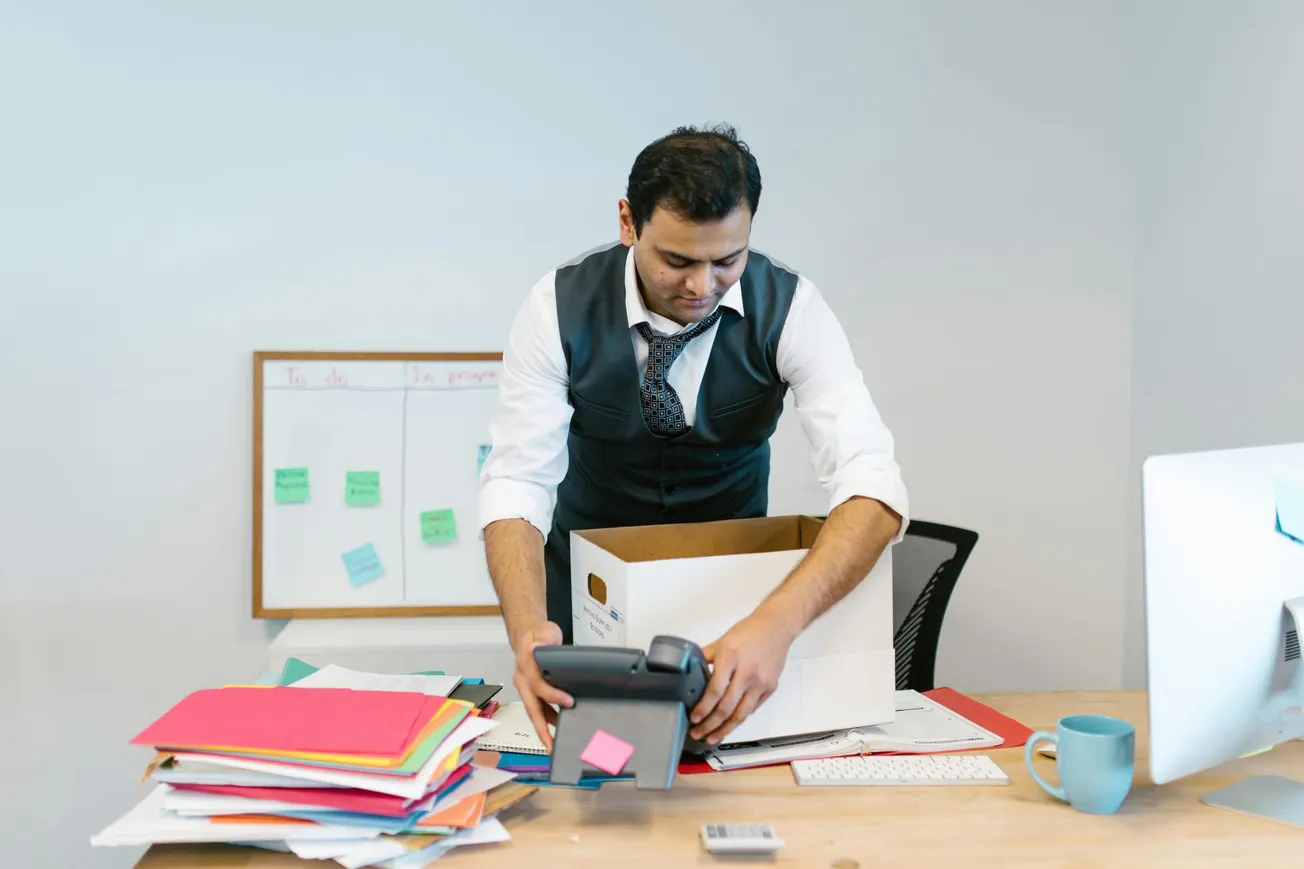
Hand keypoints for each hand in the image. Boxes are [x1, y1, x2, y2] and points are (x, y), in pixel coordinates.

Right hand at [509, 620, 572, 751]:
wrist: (528, 634)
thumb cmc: (538, 634)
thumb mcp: (544, 631)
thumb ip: (544, 639)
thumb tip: (538, 647)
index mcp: (525, 667)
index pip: (538, 686)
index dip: (553, 696)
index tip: (569, 702)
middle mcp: (523, 681)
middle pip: (532, 709)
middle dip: (541, 729)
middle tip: (551, 745)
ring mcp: (526, 688)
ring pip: (535, 712)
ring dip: (545, 729)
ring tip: (555, 745)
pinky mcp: (532, 692)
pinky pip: (539, 709)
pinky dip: (549, 720)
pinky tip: (560, 726)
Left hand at [689, 613, 795, 744]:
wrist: (776, 627)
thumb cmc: (749, 632)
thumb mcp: (721, 641)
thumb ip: (705, 657)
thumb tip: (687, 670)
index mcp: (730, 658)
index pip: (715, 690)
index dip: (703, 708)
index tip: (694, 718)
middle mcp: (747, 672)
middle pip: (727, 708)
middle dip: (710, 725)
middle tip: (698, 733)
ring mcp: (760, 682)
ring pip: (741, 714)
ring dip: (725, 729)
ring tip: (712, 737)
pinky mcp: (770, 688)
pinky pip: (752, 709)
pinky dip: (739, 719)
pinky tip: (729, 725)